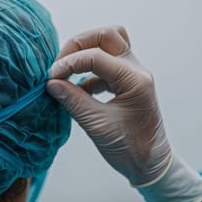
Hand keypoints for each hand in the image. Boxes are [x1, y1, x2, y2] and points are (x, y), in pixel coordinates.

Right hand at [46, 26, 171, 185]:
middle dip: (79, 44)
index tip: (50, 78)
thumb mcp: (97, 126)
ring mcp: (132, 75)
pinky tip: (75, 87)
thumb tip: (51, 83)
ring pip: (109, 44)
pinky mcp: (126, 83)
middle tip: (59, 64)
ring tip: (65, 70)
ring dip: (85, 52)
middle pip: (107, 36)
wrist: (150, 165)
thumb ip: (73, 101)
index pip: (96, 57)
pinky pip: (106, 64)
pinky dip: (87, 70)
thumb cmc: (130, 149)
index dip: (69, 63)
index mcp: (134, 80)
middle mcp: (136, 70)